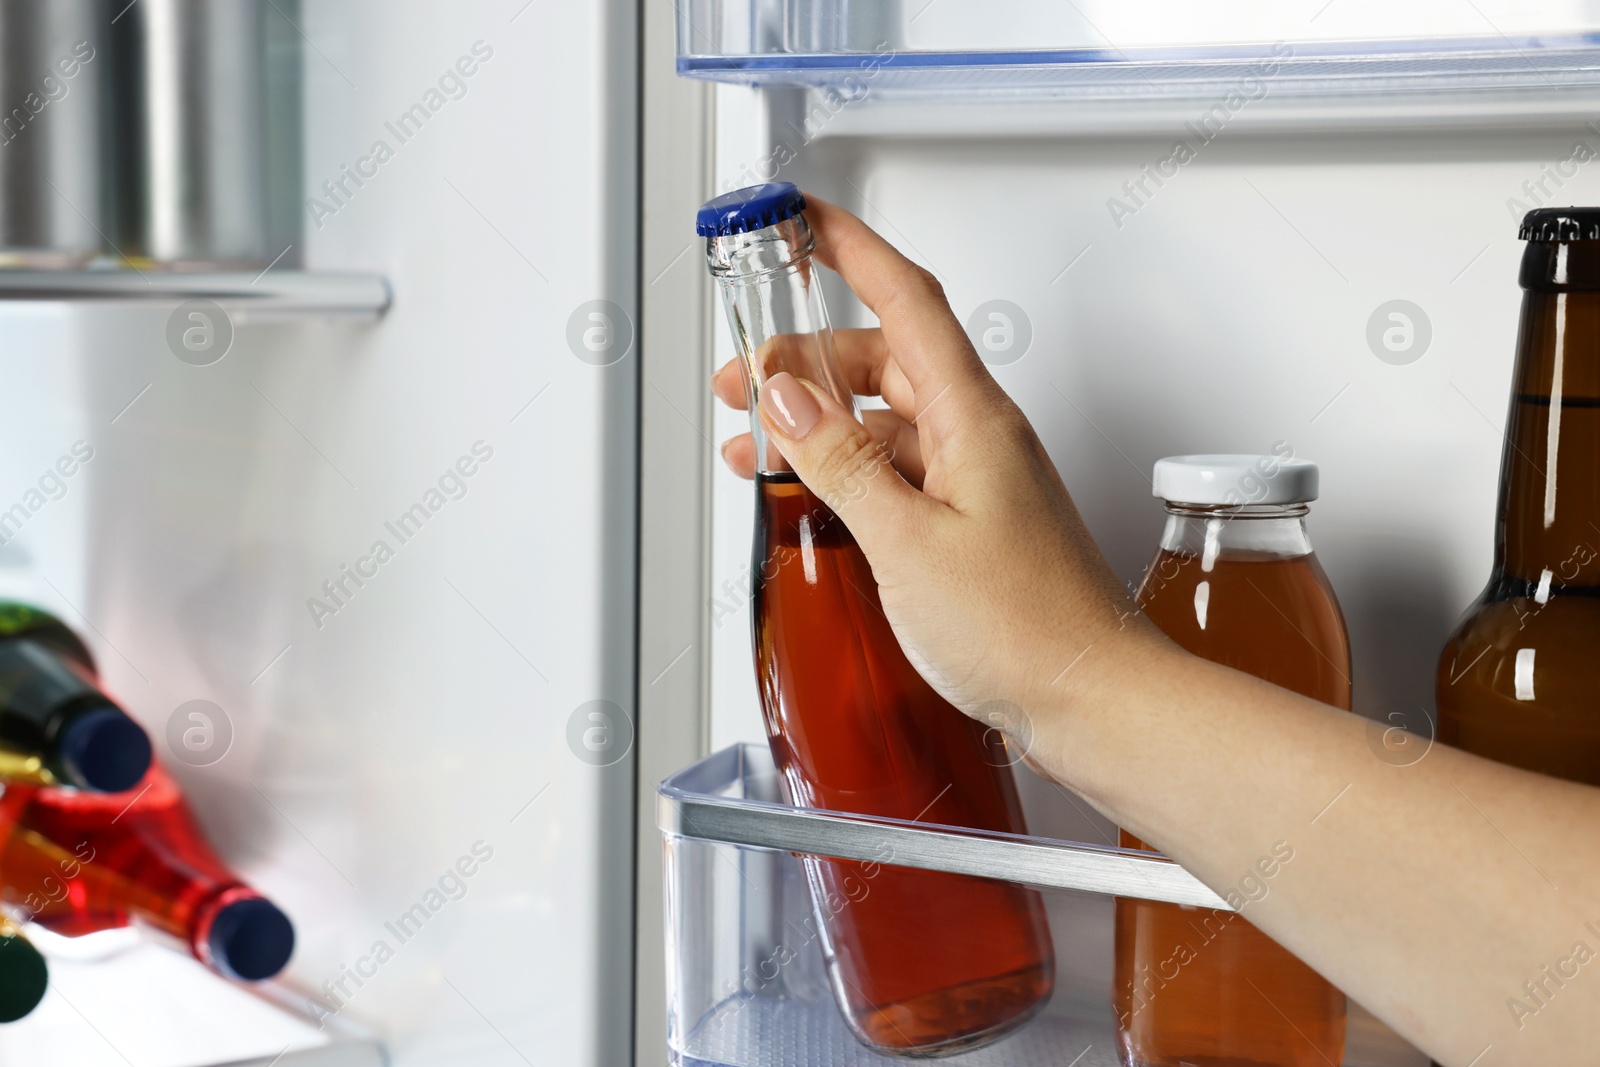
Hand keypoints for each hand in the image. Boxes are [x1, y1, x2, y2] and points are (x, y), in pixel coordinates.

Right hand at [712, 195, 1157, 725]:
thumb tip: (786, 398)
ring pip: (884, 418)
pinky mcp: (970, 523)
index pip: (906, 297)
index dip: (851, 246)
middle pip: (883, 356)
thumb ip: (840, 463)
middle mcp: (978, 437)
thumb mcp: (906, 541)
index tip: (801, 217)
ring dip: (817, 419)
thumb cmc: (1027, 628)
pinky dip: (844, 470)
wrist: (1093, 698)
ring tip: (753, 440)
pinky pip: (896, 470)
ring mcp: (975, 479)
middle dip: (806, 354)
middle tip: (743, 374)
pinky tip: (806, 494)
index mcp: (973, 418)